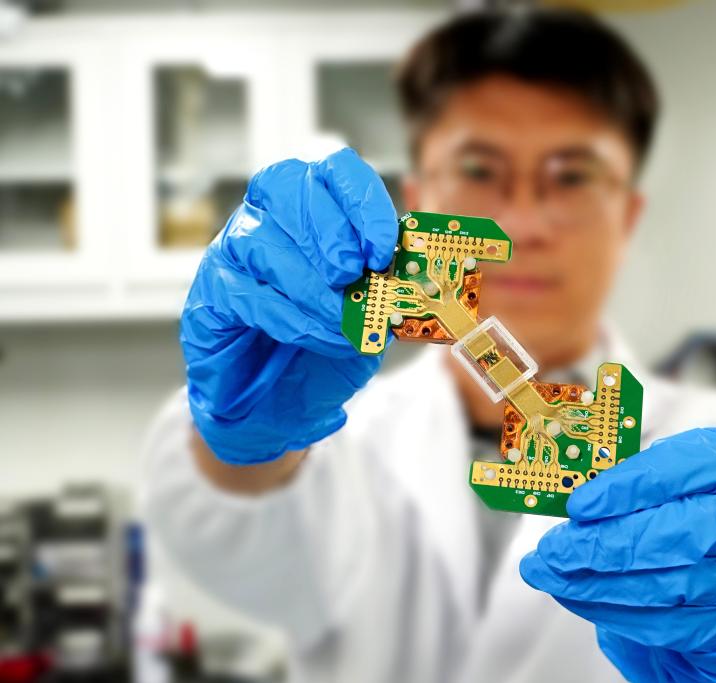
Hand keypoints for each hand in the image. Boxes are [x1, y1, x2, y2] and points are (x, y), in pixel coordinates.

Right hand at [181, 148, 396, 464]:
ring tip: (344, 321)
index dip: (362, 200)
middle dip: (330, 232)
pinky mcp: (209, 294)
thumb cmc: (325, 347)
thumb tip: (419, 262)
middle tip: (356, 275)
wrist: (280, 404)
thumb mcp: (373, 311)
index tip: (383, 247)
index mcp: (313, 208)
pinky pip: (244, 293)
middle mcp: (266, 217)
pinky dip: (290, 317)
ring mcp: (231, 251)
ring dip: (312, 285)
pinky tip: (317, 336)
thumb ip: (391, 282)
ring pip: (262, 241)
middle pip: (287, 186)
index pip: (334, 171)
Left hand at [520, 428, 715, 681]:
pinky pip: (666, 623)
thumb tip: (572, 506)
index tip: (580, 505)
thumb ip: (628, 483)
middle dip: (606, 544)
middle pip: (680, 534)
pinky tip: (579, 597)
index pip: (686, 470)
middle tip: (555, 549)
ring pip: (668, 585)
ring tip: (553, 574)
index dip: (629, 488)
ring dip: (598, 583)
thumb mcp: (666, 477)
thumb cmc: (687, 508)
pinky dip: (613, 612)